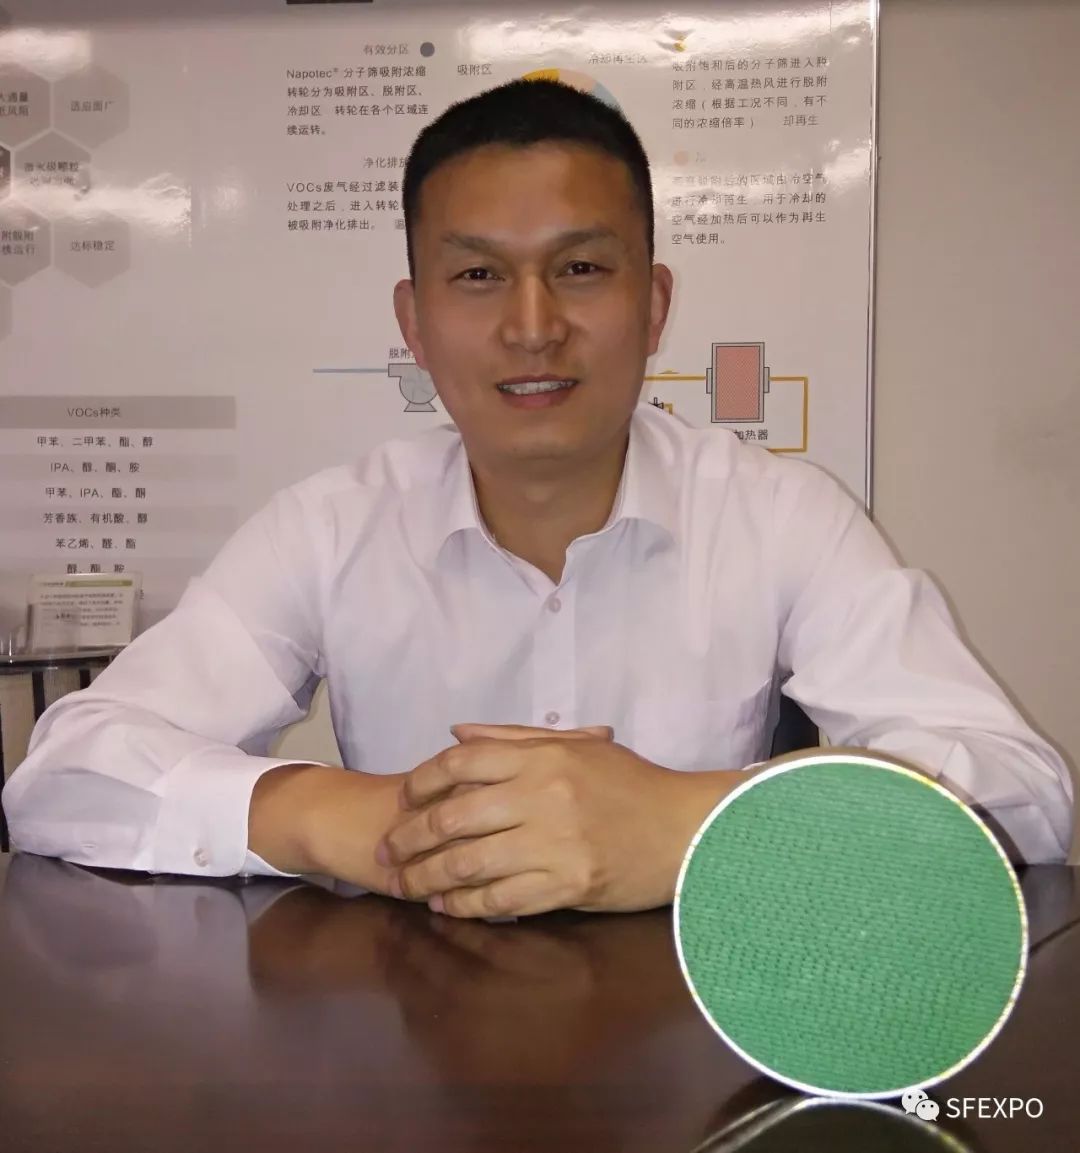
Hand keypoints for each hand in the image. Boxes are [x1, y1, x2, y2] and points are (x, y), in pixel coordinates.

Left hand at [378, 723, 744, 917]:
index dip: (422, 782)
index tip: (404, 799)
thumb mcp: (578, 746)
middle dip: (409, 837)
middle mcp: (542, 797)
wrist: (687, 829)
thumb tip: (456, 734)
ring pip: (469, 864)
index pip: (460, 764)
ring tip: (406, 884)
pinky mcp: (567, 885)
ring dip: (427, 877)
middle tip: (387, 852)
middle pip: (453, 817)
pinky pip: (500, 899)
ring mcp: (553, 843)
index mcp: (542, 757)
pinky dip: (465, 905)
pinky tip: (446, 906)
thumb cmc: (631, 784)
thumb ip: (513, 737)